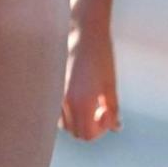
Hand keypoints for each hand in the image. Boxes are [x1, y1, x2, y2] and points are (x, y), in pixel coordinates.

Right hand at [61, 19, 121, 140]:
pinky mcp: (52, 87)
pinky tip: (80, 95)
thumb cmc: (101, 56)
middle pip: (75, 132)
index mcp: (82, 102)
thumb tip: (115, 127)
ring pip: (65, 123)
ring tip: (91, 102)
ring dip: (78, 120)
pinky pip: (58, 110)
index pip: (87, 135)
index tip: (106, 112)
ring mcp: (56, 95)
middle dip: (90, 127)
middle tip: (101, 109)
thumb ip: (112, 109)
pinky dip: (69, 110)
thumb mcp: (110, 84)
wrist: (82, 31)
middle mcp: (65, 102)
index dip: (100, 130)